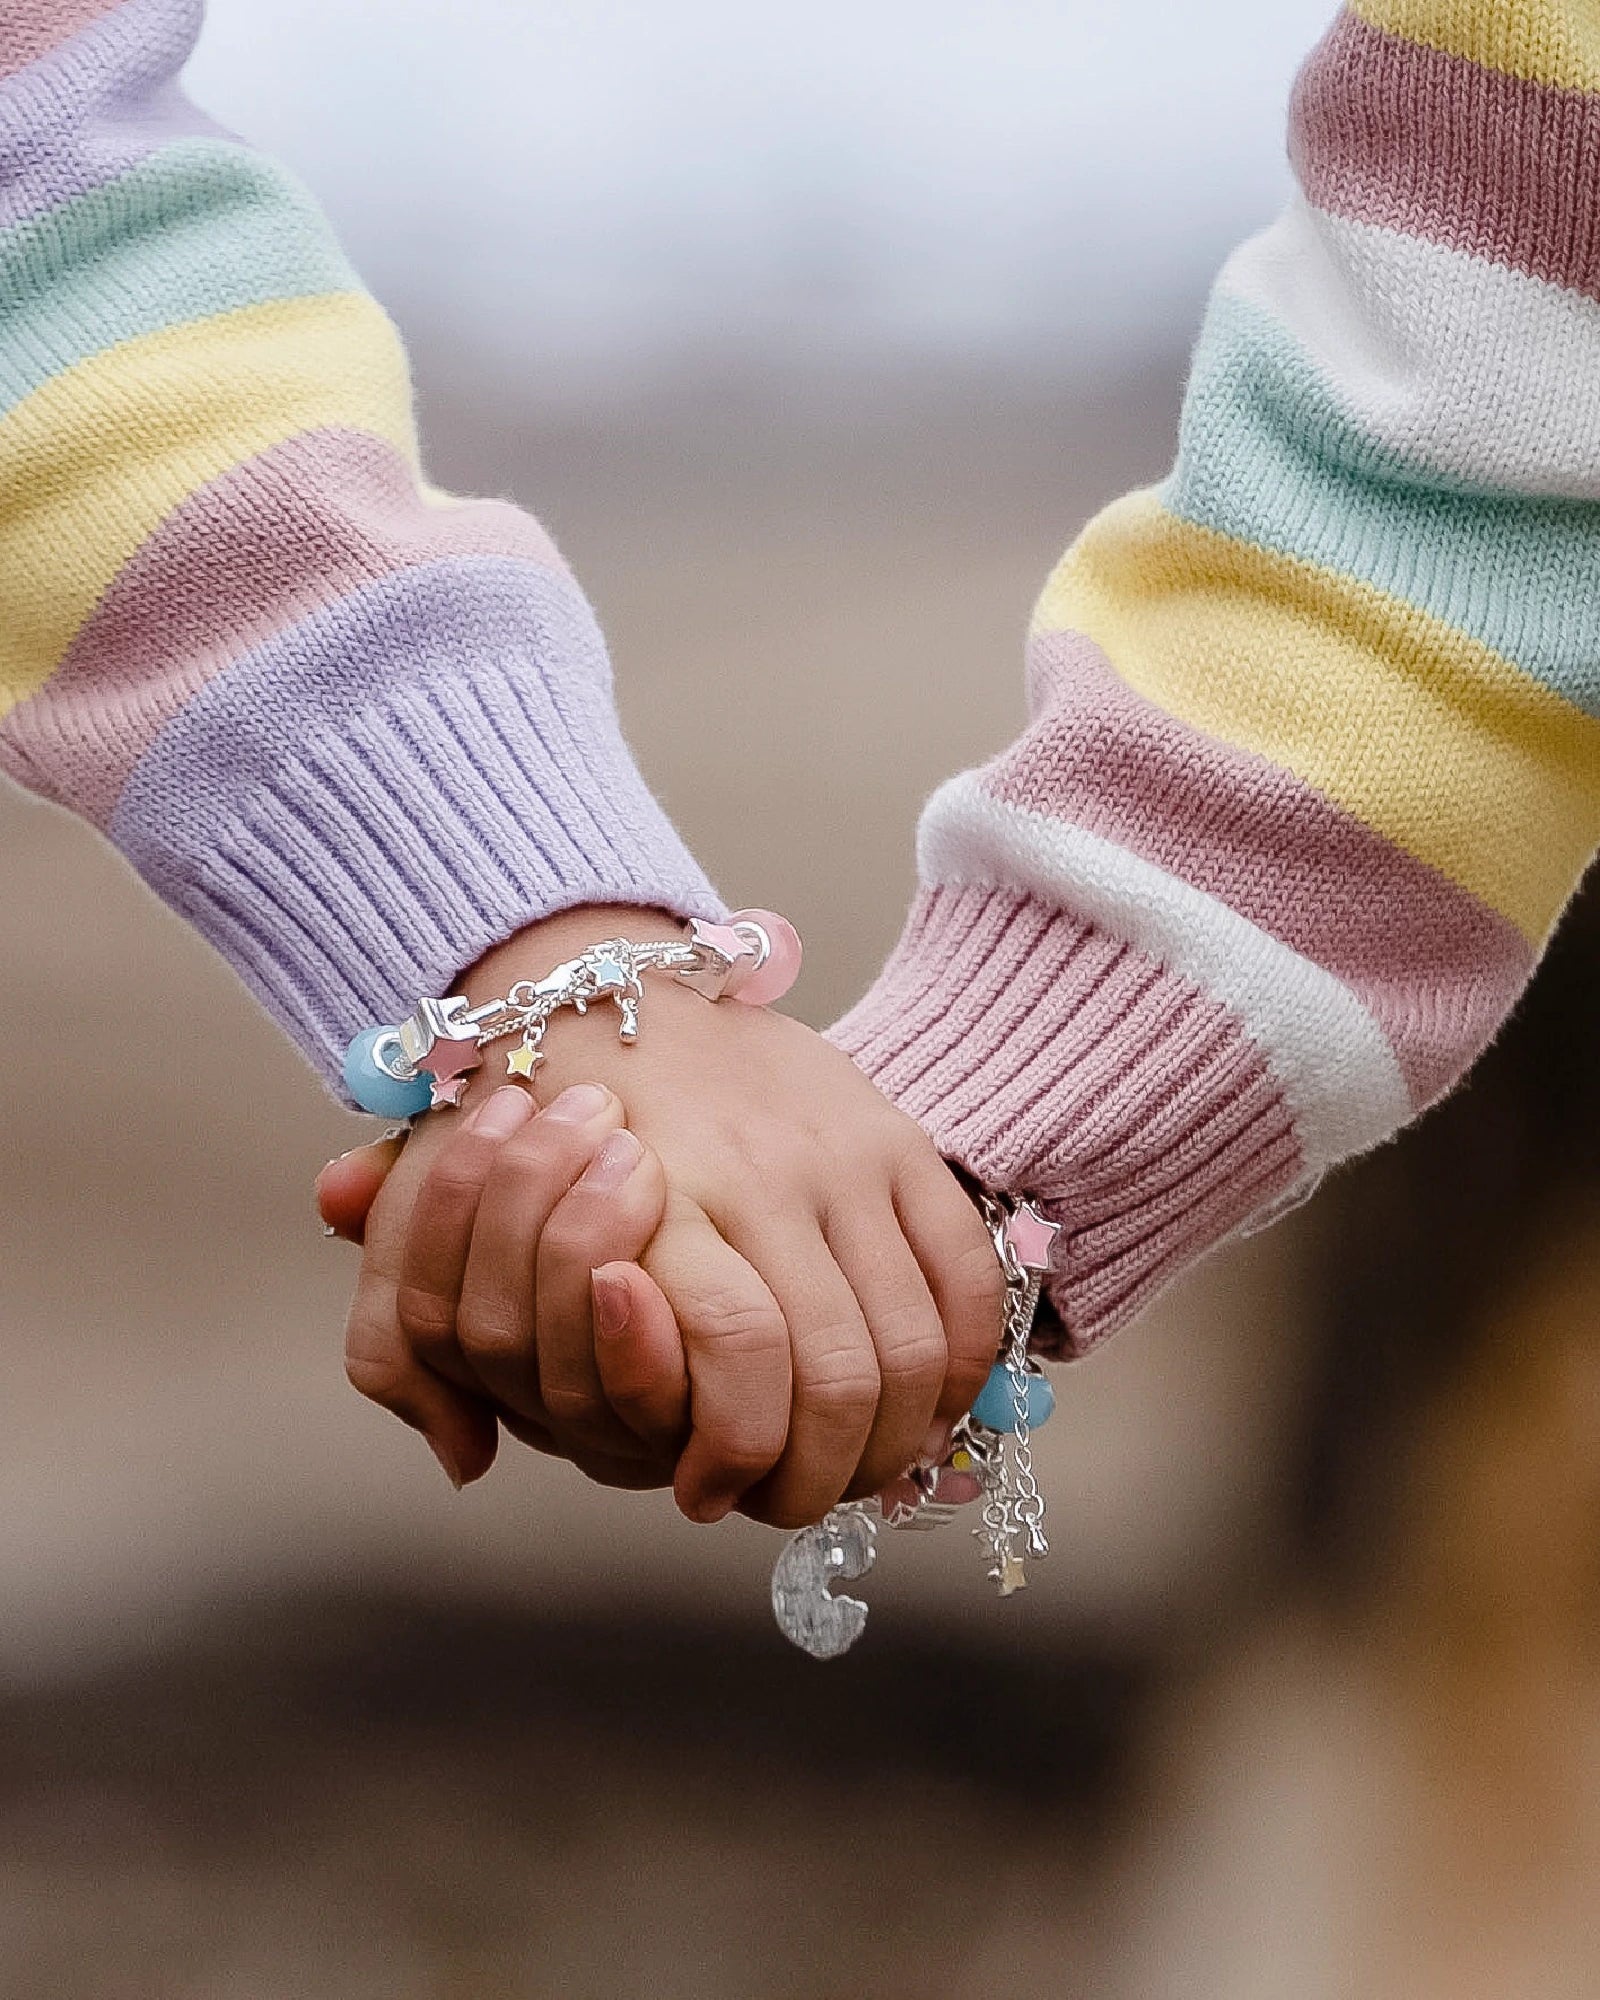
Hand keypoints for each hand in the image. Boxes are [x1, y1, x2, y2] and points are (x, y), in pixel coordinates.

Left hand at [329, 904, 1004, 1530]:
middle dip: (819, 1475)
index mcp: (655, 1199)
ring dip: (891, 1437)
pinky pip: (966, 1276)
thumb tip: (461, 1459)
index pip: (738, 1351)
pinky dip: (961, 1363)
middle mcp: (762, 1176)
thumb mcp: (438, 1221)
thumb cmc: (521, 1119)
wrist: (602, 985)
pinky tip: (922, 1403)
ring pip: (913, 1344)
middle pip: (839, 1376)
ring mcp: (843, 1156)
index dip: (735, 1452)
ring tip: (849, 1466)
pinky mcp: (898, 1139)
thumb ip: (415, 1339)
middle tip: (785, 1499)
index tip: (703, 1491)